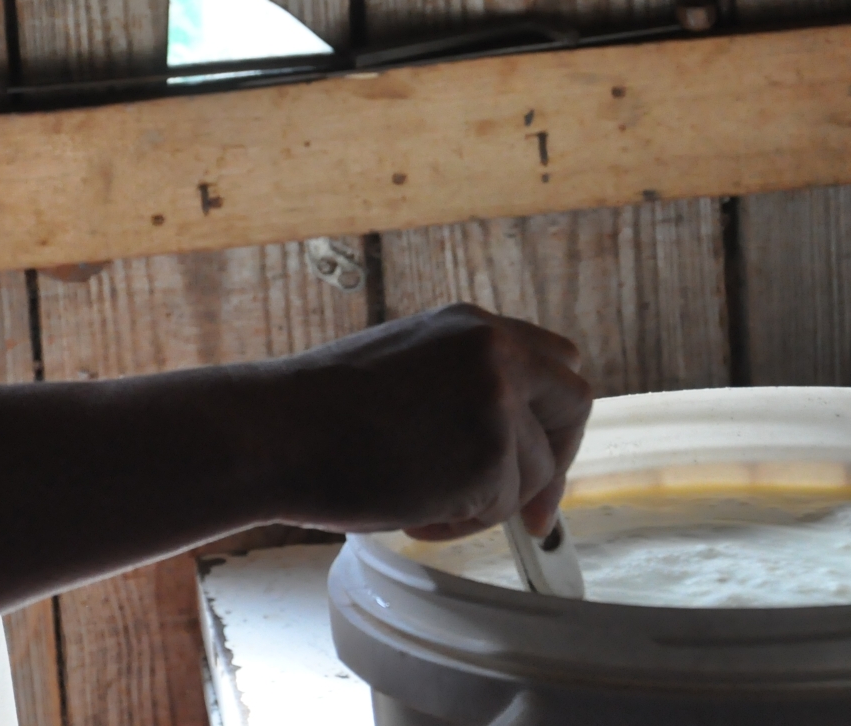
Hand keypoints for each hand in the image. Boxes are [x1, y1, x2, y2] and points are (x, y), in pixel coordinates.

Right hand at [266, 303, 591, 540]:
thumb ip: (463, 383)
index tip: (537, 455)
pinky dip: (463, 524)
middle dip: (558, 458)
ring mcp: (496, 401)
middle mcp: (495, 352)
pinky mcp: (490, 454)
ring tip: (421, 503)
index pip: (553, 360)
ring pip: (537, 470)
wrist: (277, 431)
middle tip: (532, 511)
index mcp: (471, 326)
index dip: (551, 414)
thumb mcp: (407, 366)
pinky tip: (414, 513)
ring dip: (490, 503)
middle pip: (573, 402)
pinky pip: (503, 509)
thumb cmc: (320, 410)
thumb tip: (503, 437)